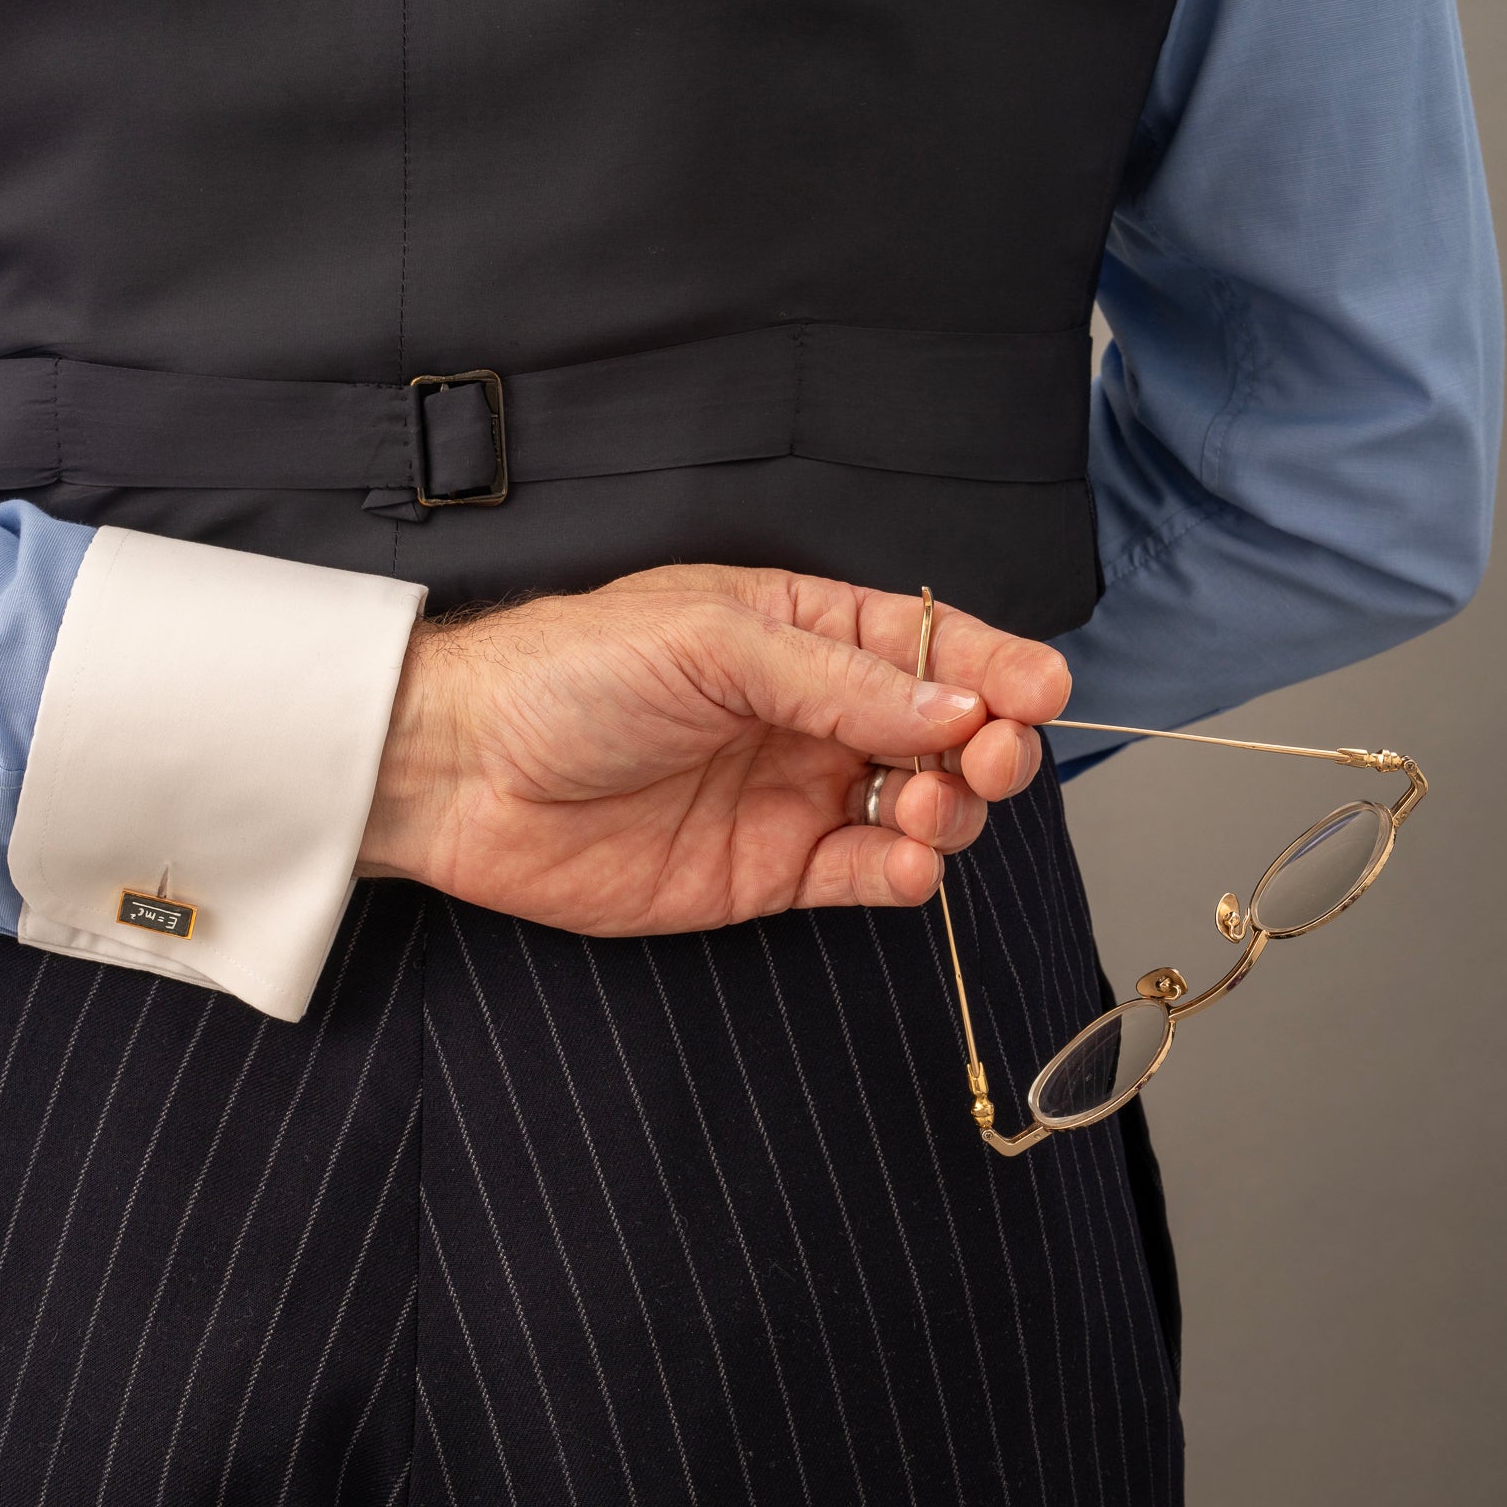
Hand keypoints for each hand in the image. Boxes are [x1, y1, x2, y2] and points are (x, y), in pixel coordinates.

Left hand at [356, 563, 1070, 935]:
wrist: (464, 773)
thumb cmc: (567, 675)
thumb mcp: (711, 640)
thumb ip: (836, 680)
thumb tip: (954, 707)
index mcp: (799, 630)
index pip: (927, 646)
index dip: (993, 666)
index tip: (1042, 689)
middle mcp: (809, 713)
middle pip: (941, 731)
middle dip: (989, 742)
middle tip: (991, 755)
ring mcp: (793, 795)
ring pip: (918, 807)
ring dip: (952, 809)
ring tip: (929, 807)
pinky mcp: (767, 873)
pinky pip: (862, 875)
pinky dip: (903, 875)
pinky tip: (907, 863)